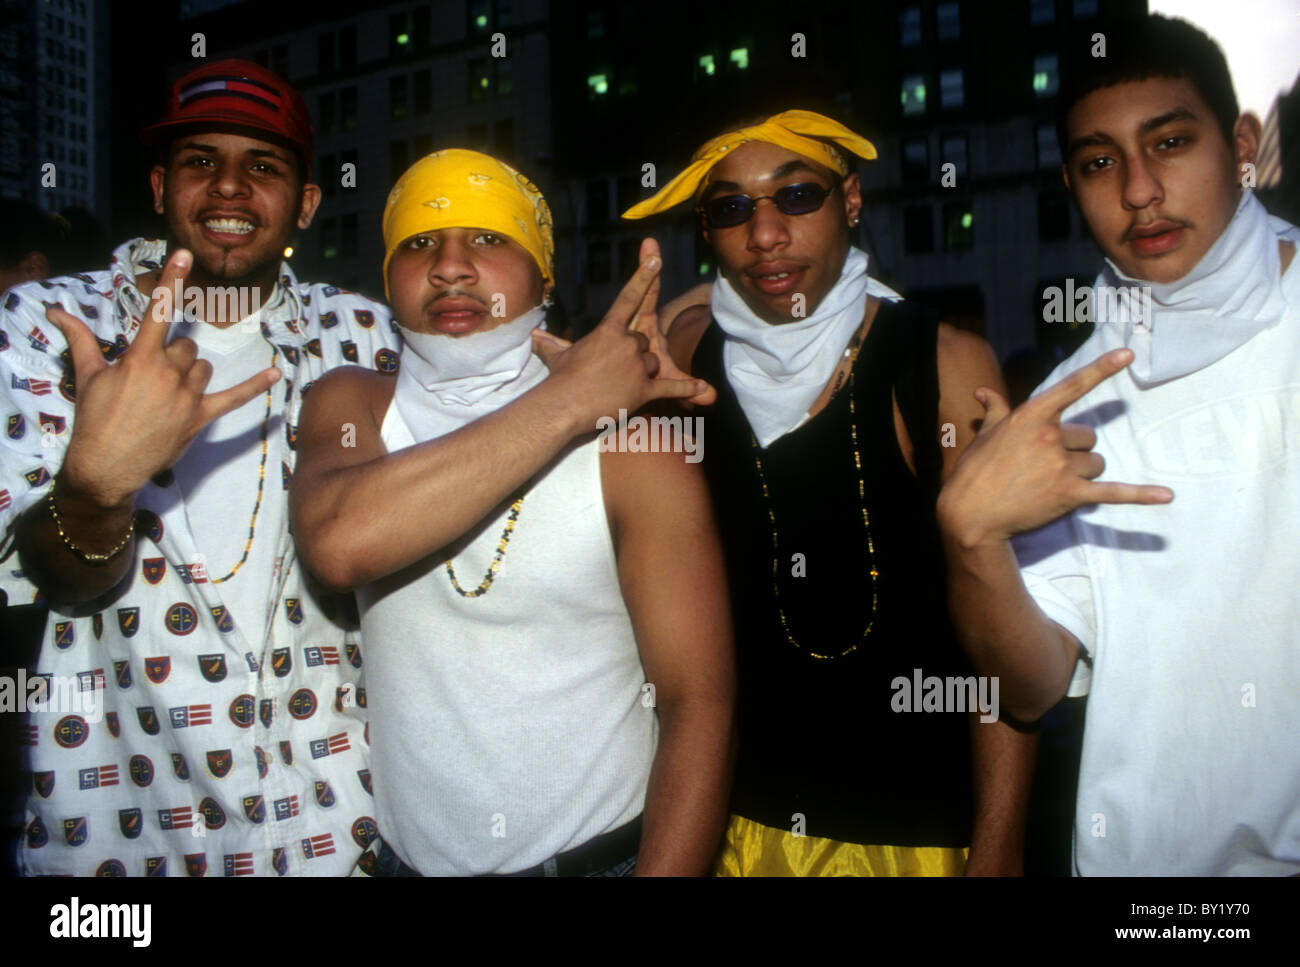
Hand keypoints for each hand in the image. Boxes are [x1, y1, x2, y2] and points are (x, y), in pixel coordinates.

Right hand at [46, 248, 280, 508]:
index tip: (183, 256)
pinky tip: (275, 374)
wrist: (105, 466)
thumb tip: (56, 311)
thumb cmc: (94, 419)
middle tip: (150, 380)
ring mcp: (188, 396)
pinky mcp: (201, 418)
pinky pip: (235, 398)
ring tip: (167, 393)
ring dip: (190, 373)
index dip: (170, 281)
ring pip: (202, 367)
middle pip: (185, 347)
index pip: (158, 312)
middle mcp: (168, 373)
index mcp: (140, 358)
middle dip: (171, 357)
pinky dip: (255, 386)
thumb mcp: (88, 375)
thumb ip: (79, 338)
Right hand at [531, 247, 713, 426]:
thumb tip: (533, 338)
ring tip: (619, 386)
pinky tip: (703, 390)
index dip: (644, 276)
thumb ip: (551, 345)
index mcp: (608, 330)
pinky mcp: (644, 389)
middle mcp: (627, 343)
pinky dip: (687, 389)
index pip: (629, 298)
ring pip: (652, 362)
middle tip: (612, 371)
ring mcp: (637, 366)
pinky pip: (670, 386)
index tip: (657, 258)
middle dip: (633, 354)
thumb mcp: (557, 357)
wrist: (564, 405)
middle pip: (643, 341)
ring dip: (643, 372)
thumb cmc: (560, 380)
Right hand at [938, 348, 1172, 547]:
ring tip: (1052, 485)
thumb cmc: (974, 471)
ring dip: (1083, 474)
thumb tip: (983, 392)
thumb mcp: (984, 435)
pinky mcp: (1069, 494)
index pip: (1072, 387)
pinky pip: (1112, 492)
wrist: (970, 514)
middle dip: (1074, 451)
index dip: (1102, 369)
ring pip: (1097, 463)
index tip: (1128, 354)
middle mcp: (1050, 437)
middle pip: (1088, 437)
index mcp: (1031, 416)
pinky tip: (1166, 496)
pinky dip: (1140, 495)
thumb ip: (994, 410)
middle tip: (1044, 468)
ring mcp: (1060, 466)